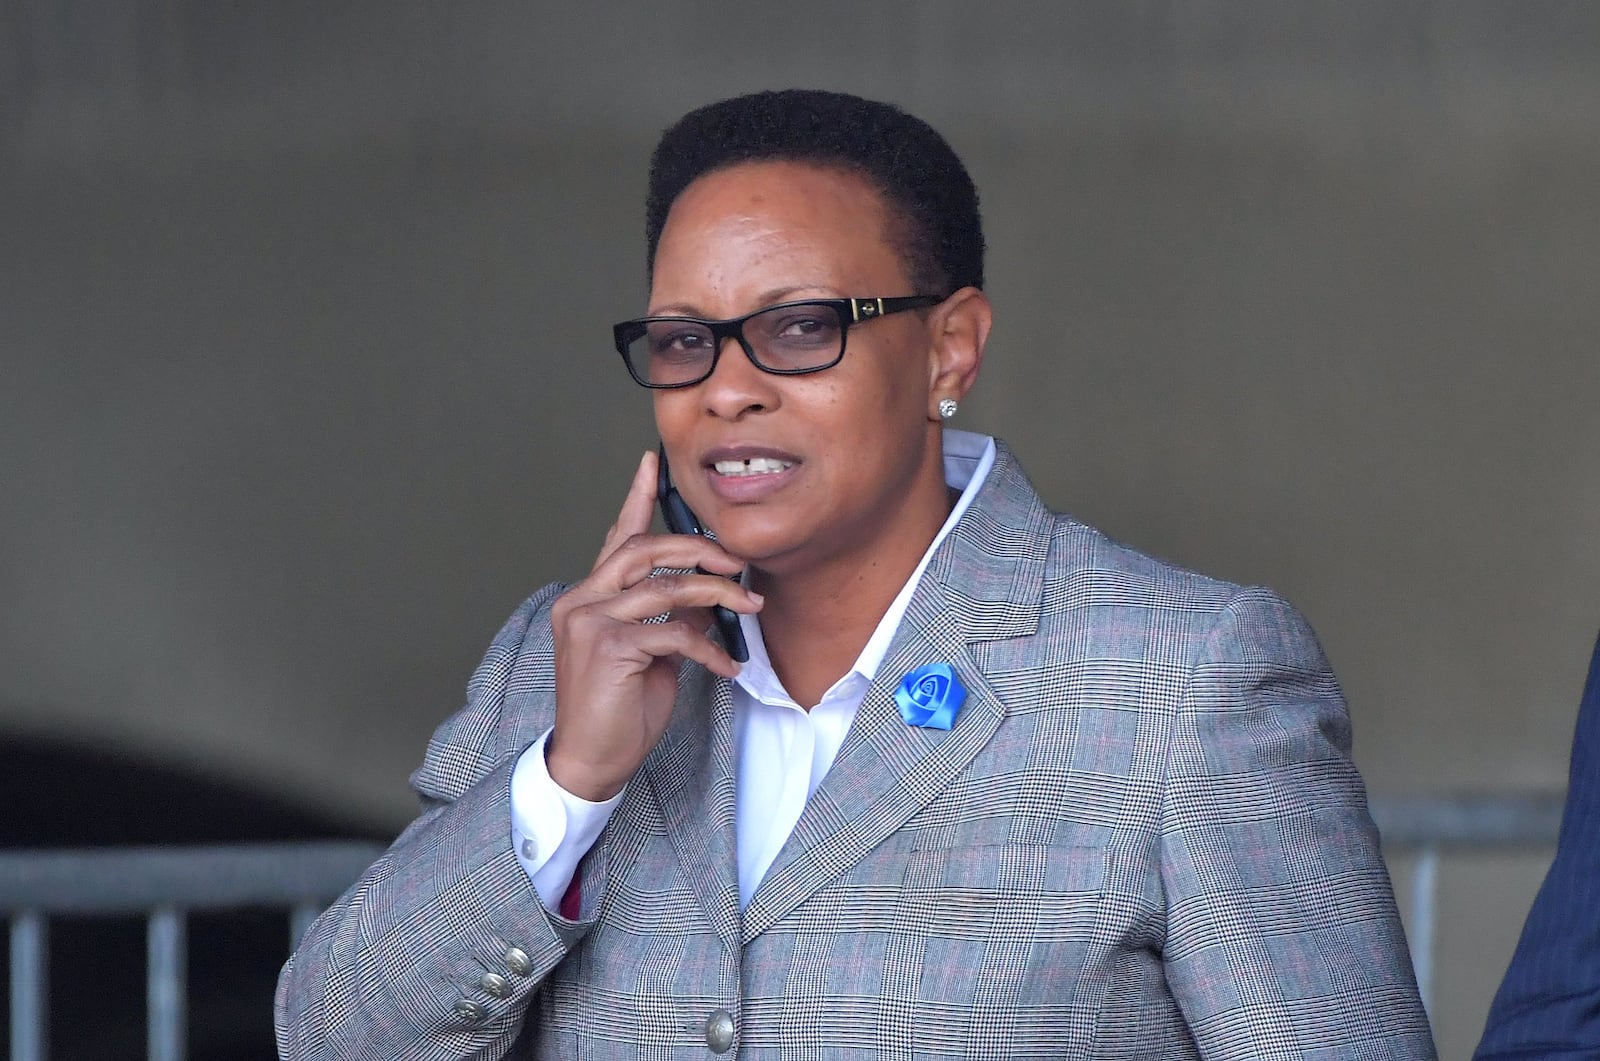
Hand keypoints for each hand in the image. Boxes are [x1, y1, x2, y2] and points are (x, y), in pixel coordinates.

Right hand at [546, 451, 761, 800]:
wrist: (591, 760)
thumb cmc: (619, 710)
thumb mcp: (650, 654)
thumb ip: (668, 617)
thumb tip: (707, 595)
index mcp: (588, 596)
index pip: (616, 537)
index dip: (635, 497)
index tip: (651, 462)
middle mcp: (581, 599)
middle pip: (646, 548)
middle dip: (700, 548)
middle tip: (739, 562)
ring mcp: (591, 621)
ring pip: (667, 586)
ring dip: (719, 594)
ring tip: (751, 605)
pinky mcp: (608, 647)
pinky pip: (674, 631)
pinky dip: (709, 646)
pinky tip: (728, 665)